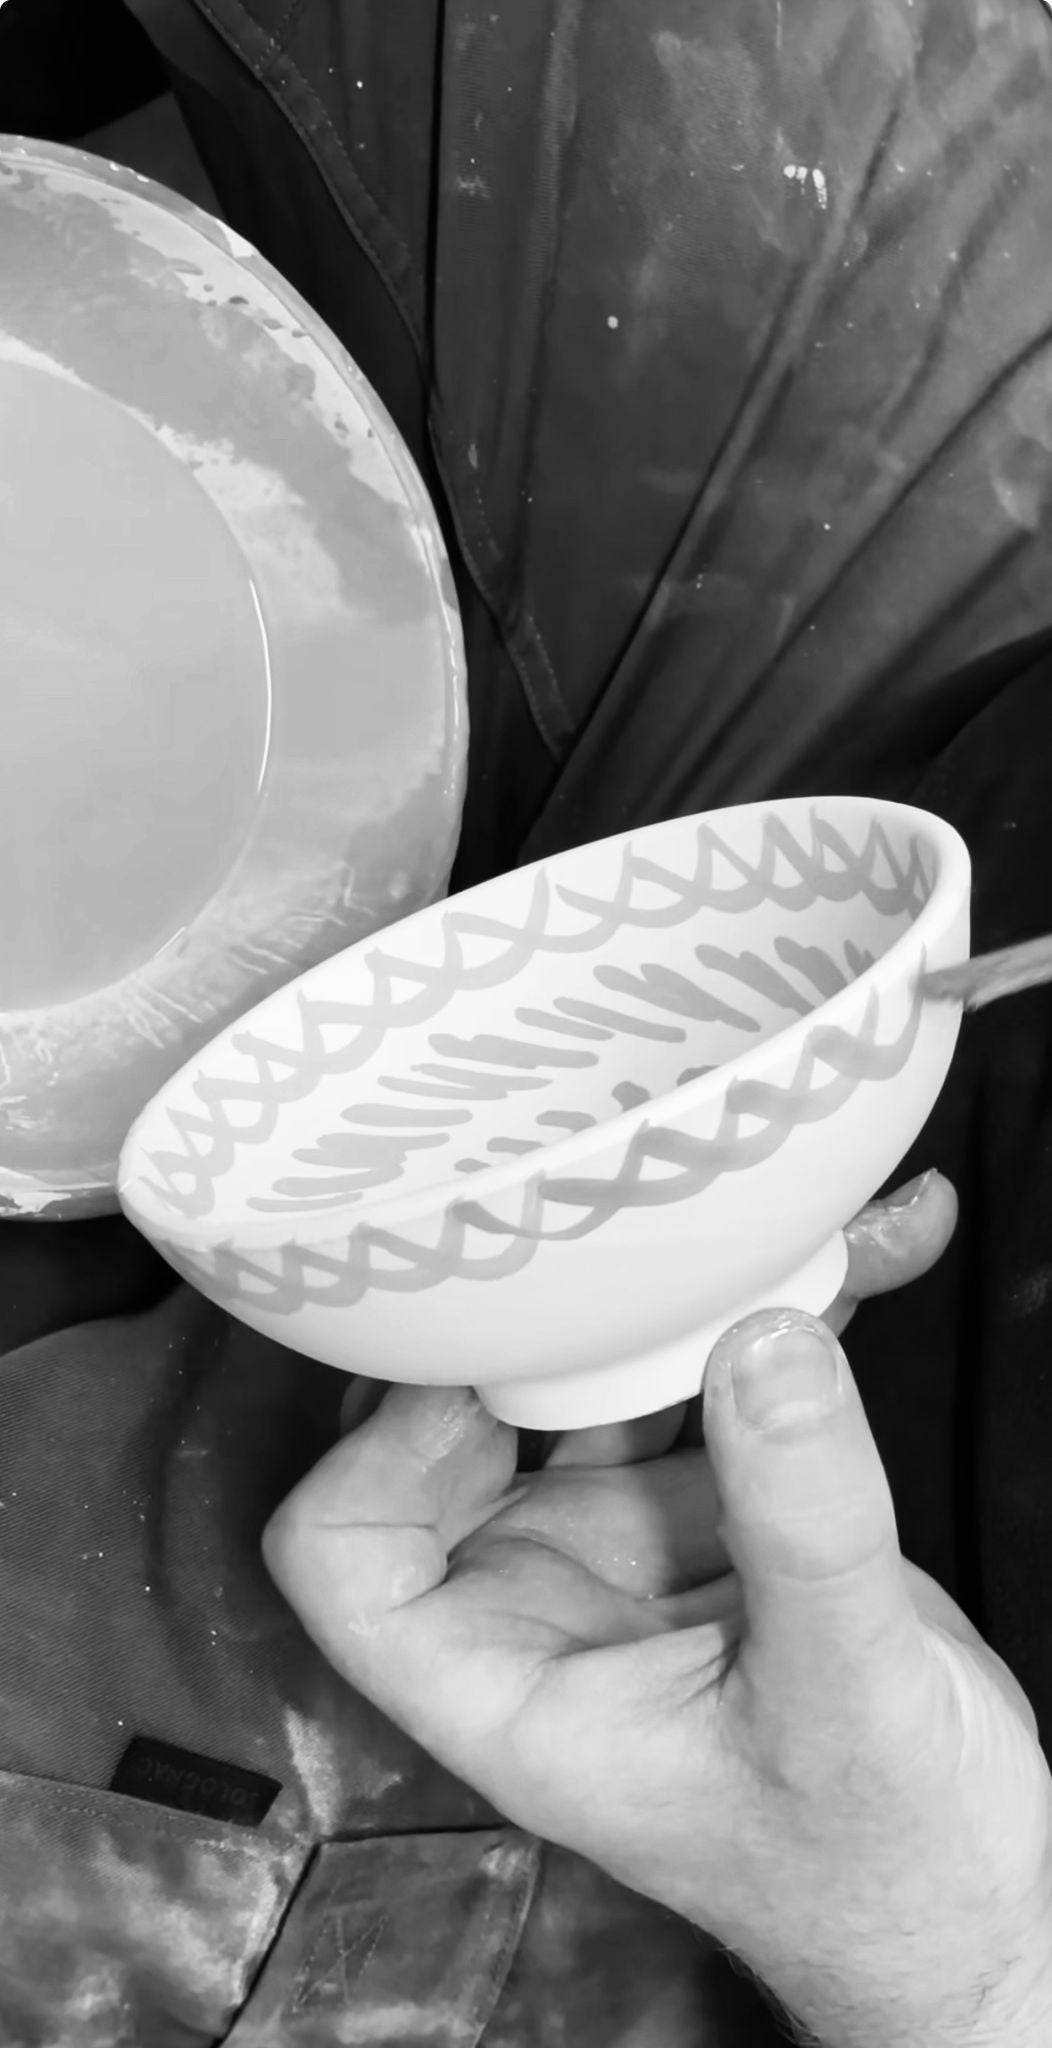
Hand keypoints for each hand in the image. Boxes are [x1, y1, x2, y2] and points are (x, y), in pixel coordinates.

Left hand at [263, 1173, 1051, 2044]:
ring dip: (670, 1291)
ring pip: (591, 1373)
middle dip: (524, 1319)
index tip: (485, 1368)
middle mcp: (542, 1598)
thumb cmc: (878, 1870)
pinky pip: (717, 1376)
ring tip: (754, 1204)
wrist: (970, 1902)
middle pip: (452, 1424)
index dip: (380, 1451)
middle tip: (602, 1227)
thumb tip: (766, 1344)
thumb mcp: (845, 1703)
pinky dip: (786, 1314)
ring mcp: (625, 1542)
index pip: (344, 1557)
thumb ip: (804, 1526)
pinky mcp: (715, 1505)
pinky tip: (878, 1248)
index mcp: (507, 1683)